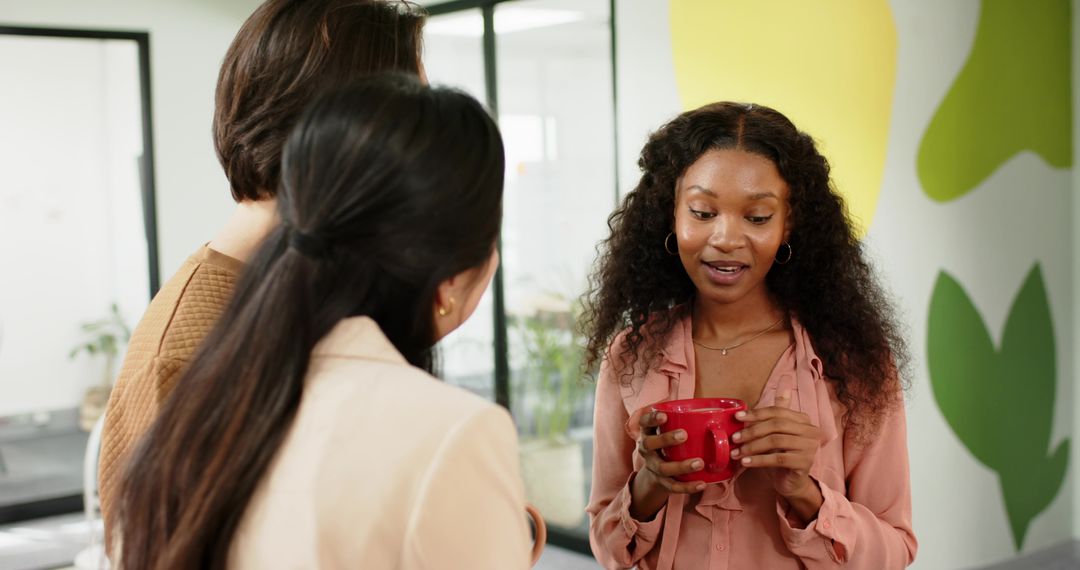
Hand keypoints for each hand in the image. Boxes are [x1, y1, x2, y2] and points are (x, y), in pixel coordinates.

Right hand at [628, 409, 706, 519]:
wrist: (656, 472)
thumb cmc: (669, 443)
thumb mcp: (668, 430)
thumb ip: (684, 422)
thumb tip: (717, 414)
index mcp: (648, 432)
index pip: (644, 422)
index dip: (652, 418)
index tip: (664, 416)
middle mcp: (646, 449)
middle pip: (649, 444)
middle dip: (666, 439)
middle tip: (684, 435)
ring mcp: (652, 466)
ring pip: (662, 467)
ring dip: (681, 466)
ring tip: (699, 463)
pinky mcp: (661, 482)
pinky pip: (672, 486)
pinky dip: (687, 486)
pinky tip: (702, 483)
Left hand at [731, 391, 822, 515]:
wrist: (791, 482)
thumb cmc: (781, 454)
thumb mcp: (777, 433)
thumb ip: (778, 413)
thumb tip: (783, 387)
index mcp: (804, 420)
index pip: (777, 411)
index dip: (756, 413)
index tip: (737, 418)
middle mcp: (811, 431)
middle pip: (776, 425)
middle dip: (752, 431)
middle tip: (734, 438)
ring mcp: (810, 447)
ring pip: (776, 441)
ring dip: (752, 447)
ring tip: (737, 452)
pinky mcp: (805, 463)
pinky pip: (777, 458)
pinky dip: (758, 460)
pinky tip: (745, 463)